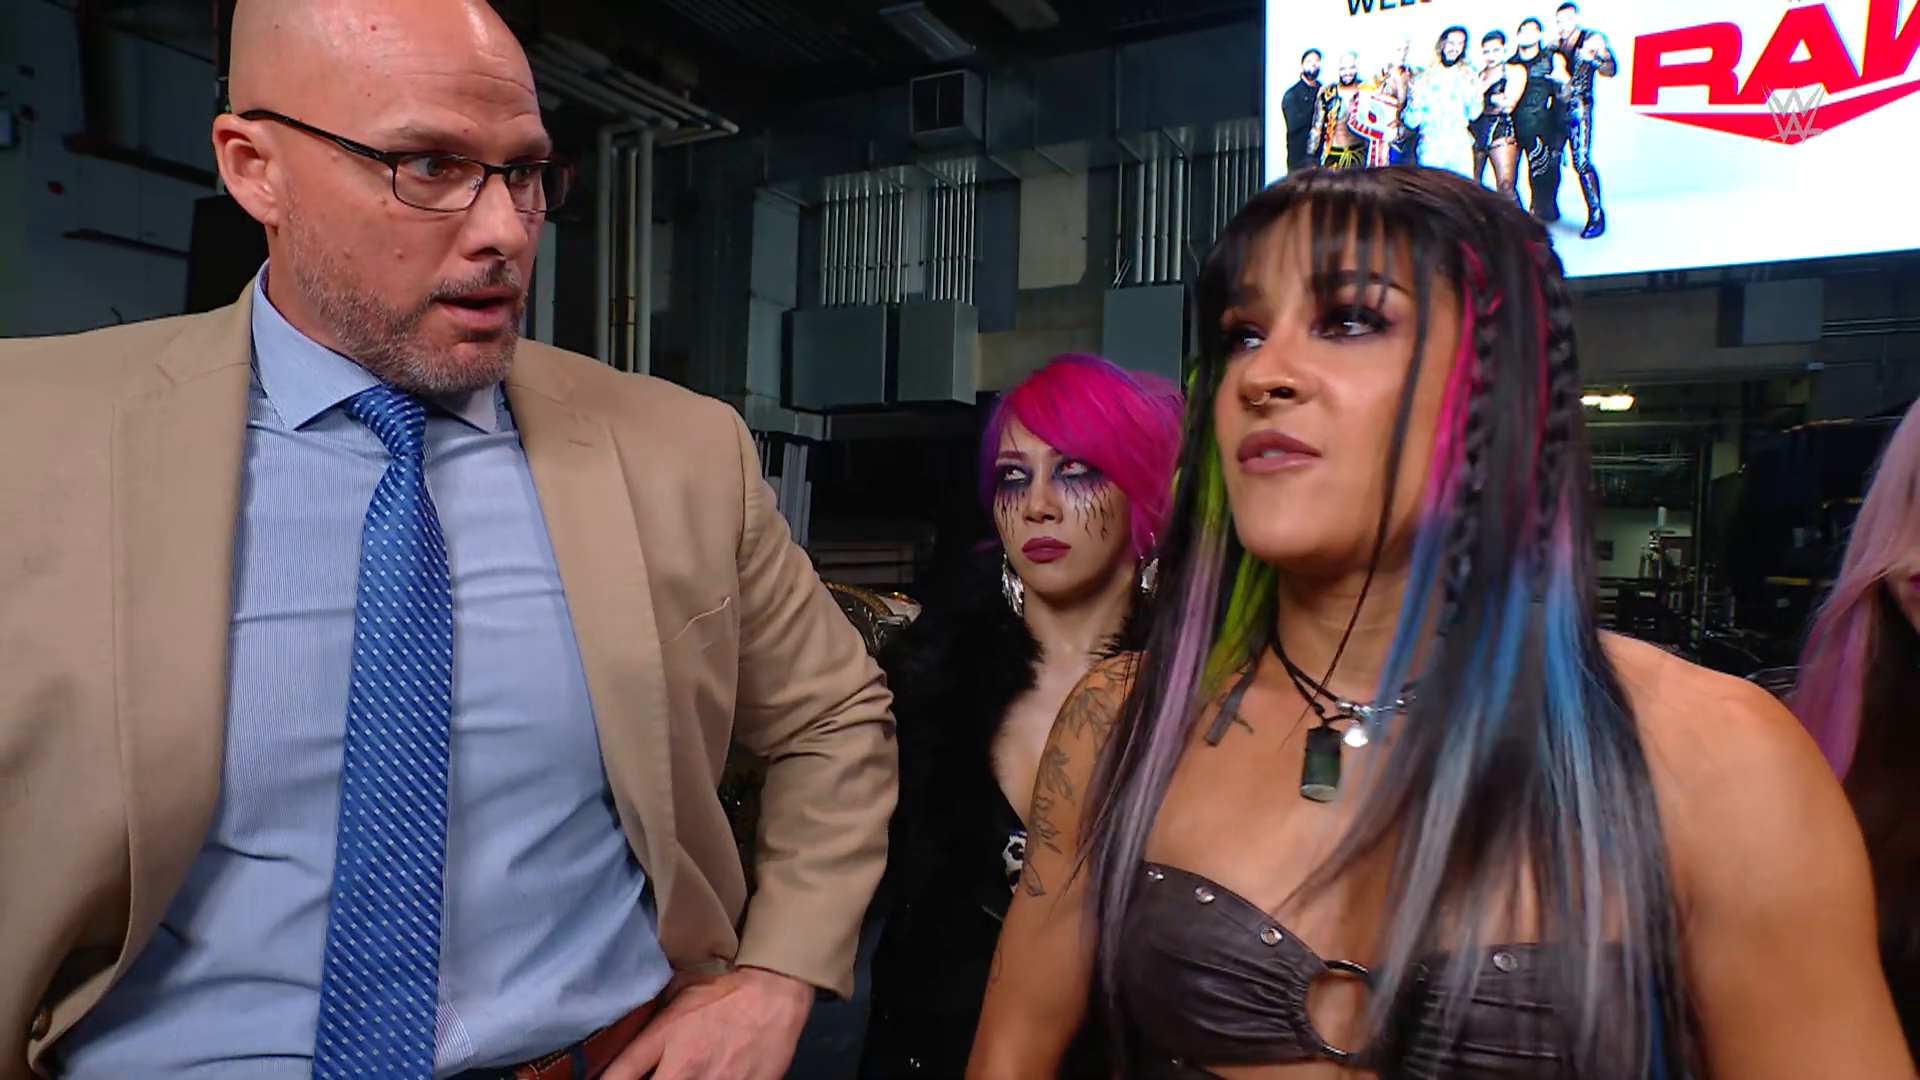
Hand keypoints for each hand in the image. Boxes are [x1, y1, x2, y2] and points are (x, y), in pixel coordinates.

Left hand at [603, 968, 815, 1079]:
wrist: (774, 992)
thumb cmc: (726, 990)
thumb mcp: (680, 993)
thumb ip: (653, 1016)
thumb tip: (627, 1024)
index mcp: (665, 1038)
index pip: (619, 1075)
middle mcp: (685, 1066)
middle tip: (659, 1077)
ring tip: (689, 1076)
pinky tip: (714, 1078)